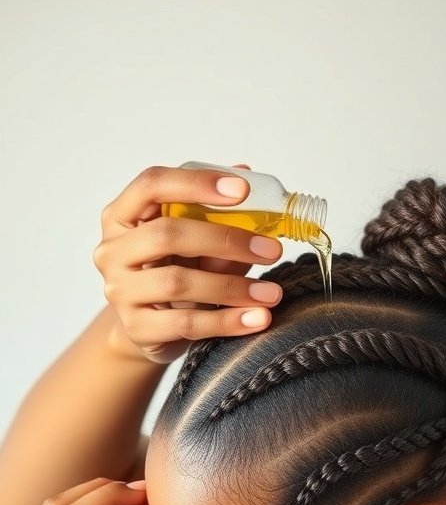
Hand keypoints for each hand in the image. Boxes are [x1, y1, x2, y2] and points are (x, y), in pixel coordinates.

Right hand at [94, 164, 283, 363]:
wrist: (150, 329)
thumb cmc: (173, 273)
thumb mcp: (194, 243)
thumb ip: (215, 215)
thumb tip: (247, 174)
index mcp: (123, 215)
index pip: (152, 184)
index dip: (196, 183)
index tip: (243, 190)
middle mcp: (113, 250)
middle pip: (168, 234)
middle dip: (226, 240)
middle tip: (272, 250)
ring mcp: (120, 291)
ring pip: (178, 282)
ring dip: (233, 287)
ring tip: (271, 293)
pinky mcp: (136, 328)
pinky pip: (186, 323)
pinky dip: (226, 321)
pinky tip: (257, 318)